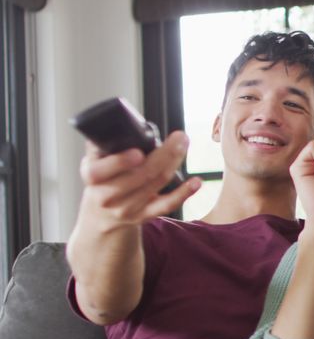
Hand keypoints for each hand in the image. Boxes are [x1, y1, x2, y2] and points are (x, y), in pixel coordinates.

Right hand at [77, 130, 200, 230]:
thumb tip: (121, 123)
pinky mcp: (144, 216)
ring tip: (184, 144)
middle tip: (179, 137)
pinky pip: (168, 205)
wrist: (101, 215)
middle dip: (164, 154)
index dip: (121, 162)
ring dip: (175, 162)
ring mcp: (127, 208)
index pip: (103, 170)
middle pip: (141, 175)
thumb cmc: (102, 180)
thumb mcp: (94, 161)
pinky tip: (196, 182)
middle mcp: (108, 196)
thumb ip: (104, 145)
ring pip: (156, 184)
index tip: (138, 152)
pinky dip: (184, 193)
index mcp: (92, 177)